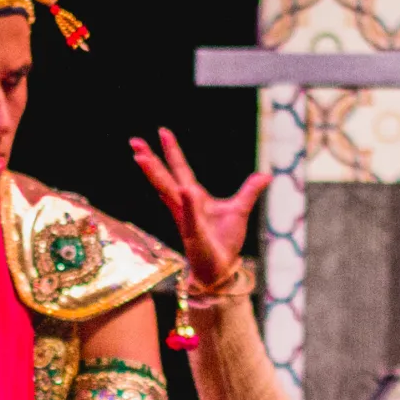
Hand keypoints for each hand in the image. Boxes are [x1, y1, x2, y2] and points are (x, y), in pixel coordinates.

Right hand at [130, 128, 267, 287]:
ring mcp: (186, 219)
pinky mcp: (195, 234)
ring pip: (168, 193)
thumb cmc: (224, 241)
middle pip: (165, 178)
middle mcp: (185, 206)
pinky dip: (189, 203)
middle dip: (150, 160)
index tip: (163, 131)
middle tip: (134, 141)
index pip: (181, 169)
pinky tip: (185, 189)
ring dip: (155, 175)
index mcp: (194, 197)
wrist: (221, 268)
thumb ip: (249, 192)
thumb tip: (265, 175)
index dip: (172, 151)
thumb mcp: (239, 210)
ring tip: (141, 157)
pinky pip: (191, 216)